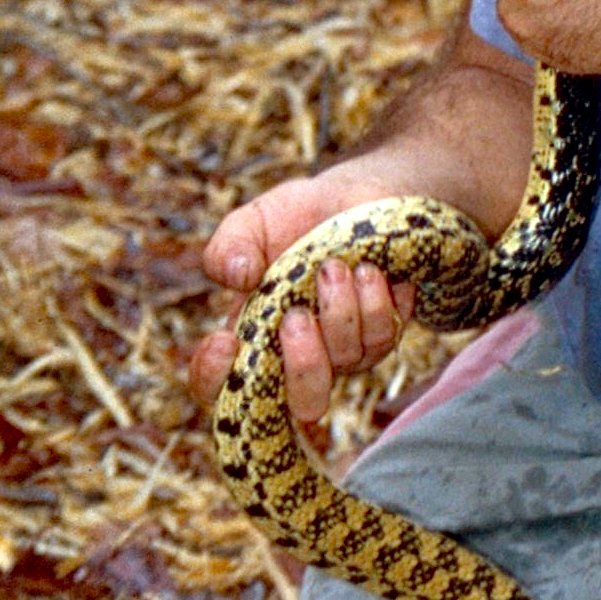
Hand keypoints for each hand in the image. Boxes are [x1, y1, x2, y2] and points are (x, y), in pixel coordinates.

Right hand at [188, 157, 418, 424]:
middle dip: (304, 365)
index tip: (224, 341)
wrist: (356, 196)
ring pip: (348, 361)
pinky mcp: (384, 333)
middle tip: (297, 314)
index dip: (214, 380)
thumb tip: (236, 276)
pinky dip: (377, 301)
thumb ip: (229, 247)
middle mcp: (298, 354)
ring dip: (341, 311)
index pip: (219, 385)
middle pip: (303, 403)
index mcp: (251, 334)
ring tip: (335, 266)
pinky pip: (385, 336)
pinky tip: (370, 269)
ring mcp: (345, 350)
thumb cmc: (296, 215)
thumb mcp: (253, 222)